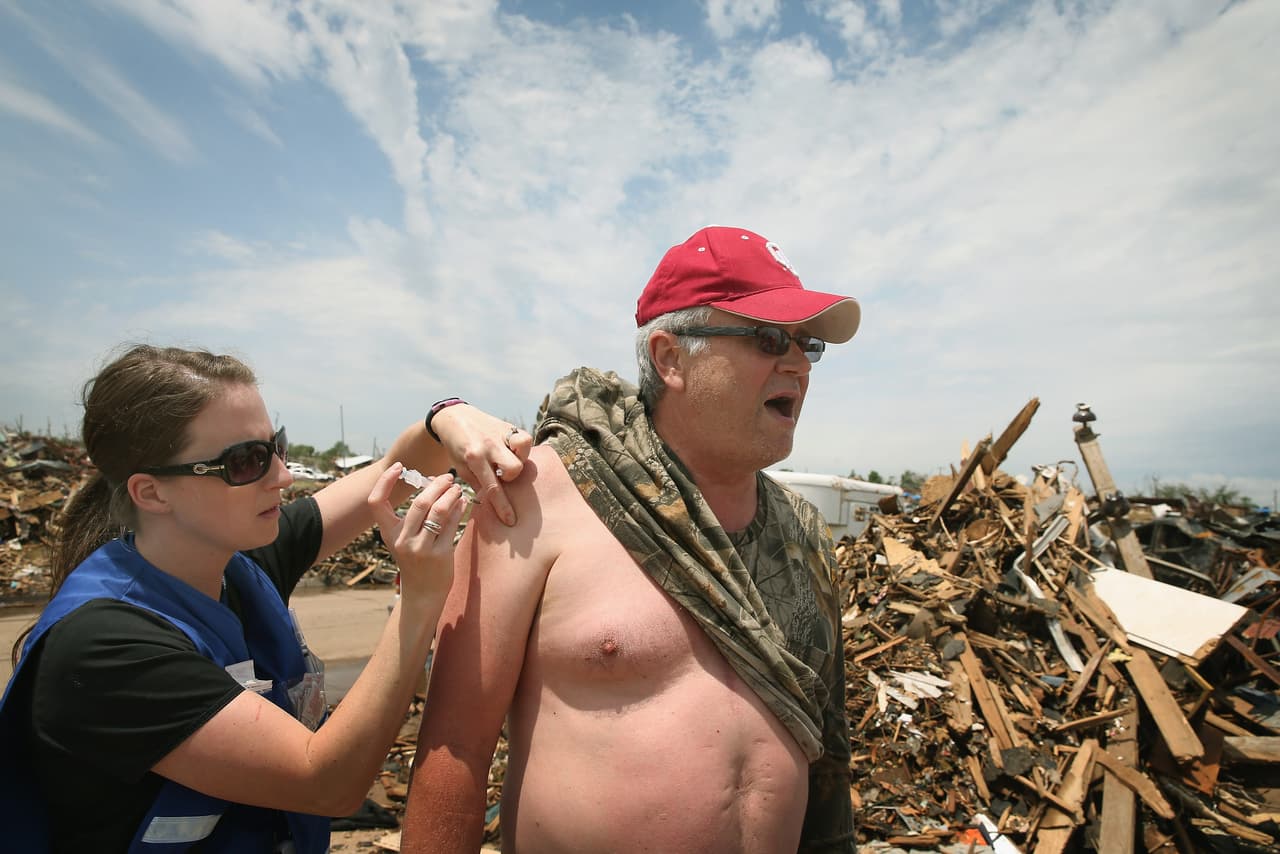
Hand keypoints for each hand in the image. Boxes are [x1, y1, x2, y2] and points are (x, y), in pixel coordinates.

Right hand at [367, 463, 465, 601]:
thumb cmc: (415, 560)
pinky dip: (458, 509)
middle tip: (447, 477)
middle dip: (436, 485)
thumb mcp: (406, 538)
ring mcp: (421, 549)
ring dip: (450, 495)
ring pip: (438, 511)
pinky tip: (463, 502)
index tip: (399, 466)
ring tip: (457, 488)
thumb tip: (433, 481)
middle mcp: (402, 540)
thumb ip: (415, 514)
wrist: (423, 594)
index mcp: (389, 534)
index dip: (384, 481)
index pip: (376, 502)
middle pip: (419, 502)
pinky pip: (451, 524)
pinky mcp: (440, 555)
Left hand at [429, 404, 531, 525]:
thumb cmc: (456, 447)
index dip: (503, 506)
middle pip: (514, 468)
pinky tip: (513, 450)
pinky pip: (525, 438)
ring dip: (519, 459)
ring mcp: (500, 433)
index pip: (492, 487)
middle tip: (501, 474)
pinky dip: (522, 447)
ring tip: (508, 460)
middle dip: (510, 476)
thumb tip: (491, 503)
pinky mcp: (507, 426)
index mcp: (474, 458)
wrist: (453, 417)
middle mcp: (489, 445)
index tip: (510, 520)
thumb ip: (477, 483)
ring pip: (524, 448)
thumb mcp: (460, 467)